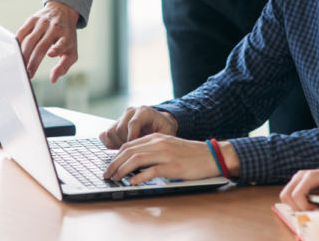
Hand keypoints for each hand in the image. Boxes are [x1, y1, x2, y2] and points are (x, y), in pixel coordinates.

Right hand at [16, 1, 79, 82]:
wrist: (63, 11)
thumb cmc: (66, 36)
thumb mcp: (72, 50)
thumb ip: (64, 66)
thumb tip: (53, 79)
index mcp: (66, 36)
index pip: (62, 43)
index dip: (56, 49)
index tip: (50, 54)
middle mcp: (55, 28)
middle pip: (41, 47)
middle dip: (33, 62)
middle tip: (28, 74)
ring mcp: (43, 23)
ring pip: (30, 41)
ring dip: (24, 55)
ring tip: (21, 67)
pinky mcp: (33, 19)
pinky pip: (22, 32)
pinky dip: (17, 42)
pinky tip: (15, 52)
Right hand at [99, 106, 178, 148]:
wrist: (160, 122)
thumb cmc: (164, 128)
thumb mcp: (167, 133)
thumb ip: (159, 140)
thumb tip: (150, 155)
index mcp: (144, 111)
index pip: (133, 123)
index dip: (132, 138)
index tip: (136, 149)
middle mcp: (131, 112)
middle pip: (120, 129)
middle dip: (126, 144)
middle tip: (133, 152)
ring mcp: (121, 118)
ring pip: (110, 132)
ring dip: (117, 145)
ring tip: (128, 150)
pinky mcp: (114, 124)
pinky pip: (104, 134)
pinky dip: (109, 144)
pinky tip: (119, 148)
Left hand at [102, 133, 223, 183]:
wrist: (211, 155)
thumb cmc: (190, 154)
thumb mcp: (169, 146)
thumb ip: (153, 150)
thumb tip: (134, 162)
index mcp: (157, 137)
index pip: (129, 144)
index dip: (116, 156)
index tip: (110, 166)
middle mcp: (159, 143)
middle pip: (129, 151)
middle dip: (114, 163)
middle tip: (107, 174)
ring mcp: (166, 154)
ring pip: (136, 159)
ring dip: (122, 170)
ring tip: (116, 178)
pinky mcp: (172, 166)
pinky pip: (151, 171)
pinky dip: (139, 177)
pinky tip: (132, 182)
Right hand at [280, 159, 318, 211]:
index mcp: (310, 175)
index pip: (297, 195)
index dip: (304, 207)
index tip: (317, 210)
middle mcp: (299, 176)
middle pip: (286, 195)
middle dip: (296, 208)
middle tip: (311, 210)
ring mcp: (296, 179)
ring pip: (285, 196)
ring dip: (295, 206)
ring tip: (310, 207)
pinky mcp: (296, 183)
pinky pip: (288, 196)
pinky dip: (295, 204)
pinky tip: (308, 204)